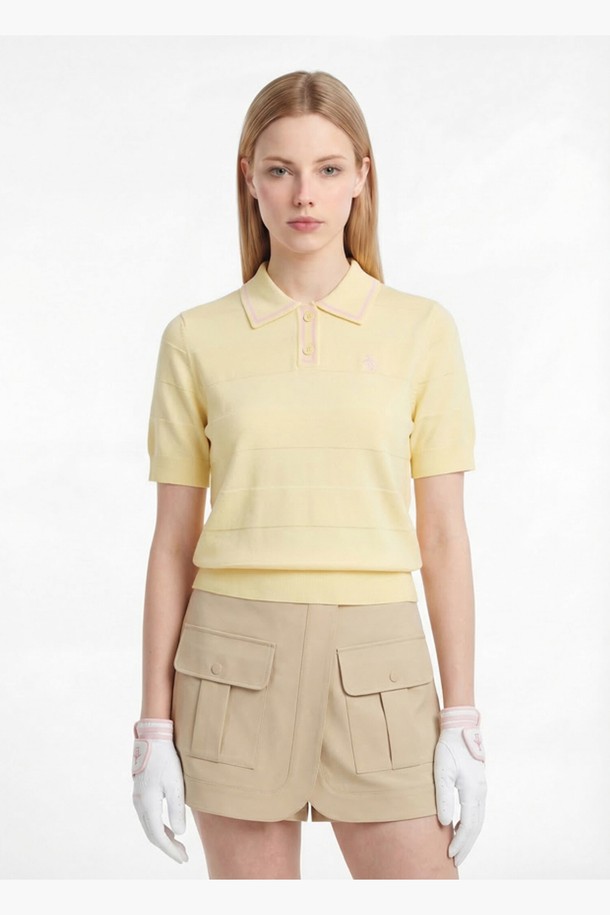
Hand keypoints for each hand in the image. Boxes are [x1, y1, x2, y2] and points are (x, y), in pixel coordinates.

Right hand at [132, 718, 188, 863]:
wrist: (152, 738)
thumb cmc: (166, 759)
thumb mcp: (175, 785)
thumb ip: (176, 810)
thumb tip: (179, 834)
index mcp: (147, 804)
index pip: (158, 836)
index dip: (170, 850)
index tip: (183, 858)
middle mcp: (139, 804)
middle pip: (152, 834)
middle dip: (168, 847)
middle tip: (183, 856)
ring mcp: (138, 798)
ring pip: (149, 826)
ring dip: (164, 838)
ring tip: (178, 845)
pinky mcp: (141, 792)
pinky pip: (149, 817)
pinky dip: (159, 827)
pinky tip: (170, 828)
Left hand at [433, 706, 485, 866]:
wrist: (461, 729)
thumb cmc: (449, 749)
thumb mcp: (441, 772)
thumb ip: (443, 798)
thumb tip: (443, 824)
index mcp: (472, 792)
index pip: (467, 826)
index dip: (459, 843)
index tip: (449, 855)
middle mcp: (480, 793)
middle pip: (476, 827)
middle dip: (466, 845)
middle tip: (455, 861)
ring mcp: (481, 789)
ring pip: (478, 820)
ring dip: (468, 836)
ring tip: (457, 849)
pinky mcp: (478, 784)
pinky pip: (476, 811)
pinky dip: (469, 824)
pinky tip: (458, 827)